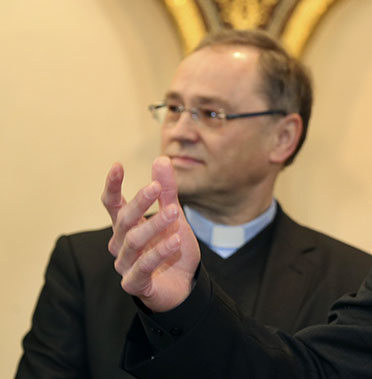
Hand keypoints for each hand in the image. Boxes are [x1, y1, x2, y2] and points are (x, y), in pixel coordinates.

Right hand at [101, 156, 199, 311]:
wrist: (185, 286)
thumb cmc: (173, 249)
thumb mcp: (174, 216)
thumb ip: (167, 191)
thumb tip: (161, 159)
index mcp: (126, 227)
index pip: (113, 204)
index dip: (112, 186)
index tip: (117, 165)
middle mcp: (121, 244)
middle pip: (124, 220)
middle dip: (139, 202)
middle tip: (156, 187)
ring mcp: (125, 264)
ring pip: (134, 241)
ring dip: (154, 225)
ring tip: (175, 213)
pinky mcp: (135, 283)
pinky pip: (144, 266)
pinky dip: (159, 252)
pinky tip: (175, 240)